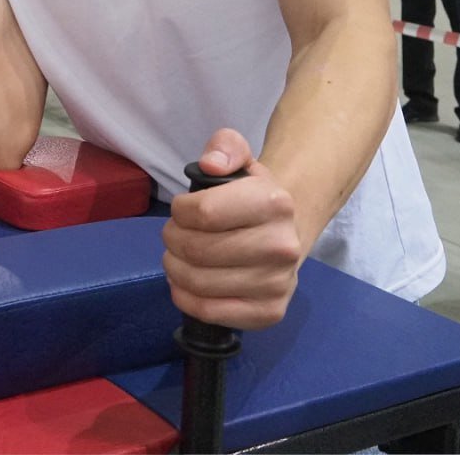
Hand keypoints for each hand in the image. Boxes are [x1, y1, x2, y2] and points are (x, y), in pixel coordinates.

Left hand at [162, 128, 301, 329]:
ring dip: (174, 268)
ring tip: (179, 256)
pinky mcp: (270, 312)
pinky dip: (185, 298)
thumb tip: (209, 163)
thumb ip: (224, 147)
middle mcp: (282, 246)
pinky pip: (210, 312)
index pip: (203, 213)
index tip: (183, 210)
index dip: (180, 211)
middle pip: (196, 250)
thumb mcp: (240, 158)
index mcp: (274, 203)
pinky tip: (186, 283)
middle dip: (172, 239)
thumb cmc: (252, 195)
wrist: (287, 230)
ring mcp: (278, 283)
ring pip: (198, 282)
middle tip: (175, 235)